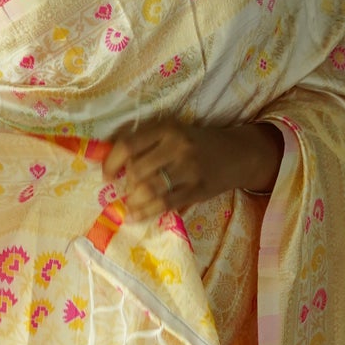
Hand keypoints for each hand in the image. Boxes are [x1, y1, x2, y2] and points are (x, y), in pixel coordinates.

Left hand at [101, 119, 282, 220]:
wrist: (238, 153)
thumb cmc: (199, 144)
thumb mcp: (175, 133)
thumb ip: (148, 144)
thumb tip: (113, 166)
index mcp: (167, 128)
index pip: (128, 144)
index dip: (111, 162)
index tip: (106, 174)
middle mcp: (177, 145)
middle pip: (136, 169)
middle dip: (126, 184)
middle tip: (127, 190)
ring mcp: (188, 168)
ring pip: (148, 188)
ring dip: (134, 200)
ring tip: (131, 205)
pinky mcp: (197, 189)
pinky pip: (164, 204)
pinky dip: (145, 213)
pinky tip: (135, 217)